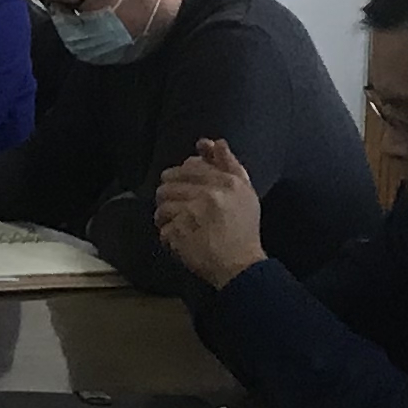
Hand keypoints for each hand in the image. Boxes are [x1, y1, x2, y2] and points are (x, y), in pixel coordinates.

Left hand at [152, 138, 266, 286]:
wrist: (241, 267)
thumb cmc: (243, 229)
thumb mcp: (244, 192)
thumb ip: (228, 164)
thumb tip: (211, 141)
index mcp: (226, 182)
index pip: (190, 166)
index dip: (181, 177)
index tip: (185, 189)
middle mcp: (209, 194)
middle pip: (169, 183)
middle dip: (169, 195)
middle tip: (178, 207)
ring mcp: (192, 215)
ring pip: (162, 206)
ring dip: (166, 217)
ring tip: (178, 225)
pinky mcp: (179, 235)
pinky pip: (162, 229)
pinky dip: (168, 237)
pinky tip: (180, 241)